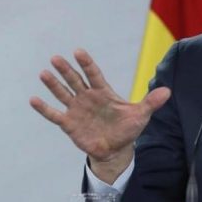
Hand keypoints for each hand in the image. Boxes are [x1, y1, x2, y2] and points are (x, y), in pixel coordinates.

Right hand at [29, 49, 170, 182]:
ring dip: (53, 85)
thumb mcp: (141, 115)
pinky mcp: (69, 124)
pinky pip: (54, 115)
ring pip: (63, 94)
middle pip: (75, 80)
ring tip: (44, 73)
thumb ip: (151, 102)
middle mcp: (88, 97)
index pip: (93, 74)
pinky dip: (44, 108)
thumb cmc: (128, 129)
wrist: (116, 149)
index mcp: (103, 92)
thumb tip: (168, 91)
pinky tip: (34, 99)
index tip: (78, 51)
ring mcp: (77, 109)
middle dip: (66, 70)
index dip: (86, 63)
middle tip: (56, 58)